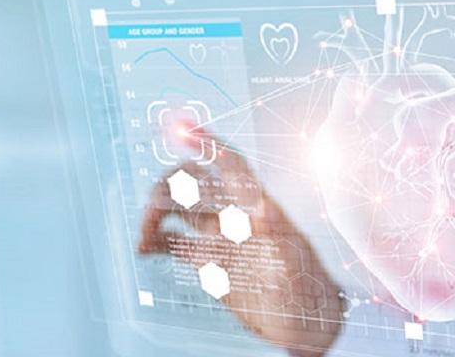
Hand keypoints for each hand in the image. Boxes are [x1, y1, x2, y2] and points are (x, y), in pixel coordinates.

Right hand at [137, 130, 341, 356]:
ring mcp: (223, 237)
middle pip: (194, 181)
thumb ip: (279, 239)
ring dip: (155, 214)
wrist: (305, 324)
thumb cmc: (310, 293)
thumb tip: (265, 210)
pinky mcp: (211, 260)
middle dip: (167, 188)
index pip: (232, 166)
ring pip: (179, 207)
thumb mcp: (297, 265)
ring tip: (143, 239)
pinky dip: (156, 240)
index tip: (181, 130)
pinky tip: (145, 250)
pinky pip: (175, 241)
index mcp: (261, 208)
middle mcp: (238, 217)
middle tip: (153, 212)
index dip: (209, 144)